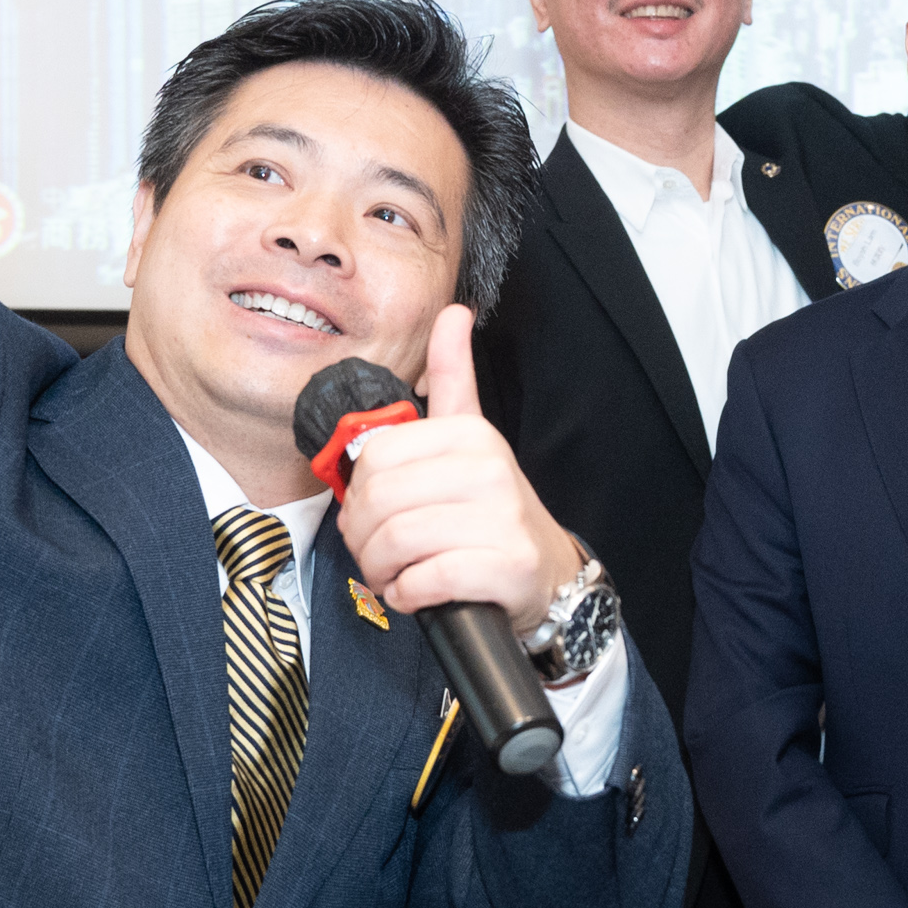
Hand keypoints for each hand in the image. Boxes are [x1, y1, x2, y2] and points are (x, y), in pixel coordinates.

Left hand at [332, 309, 583, 634]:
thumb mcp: (472, 440)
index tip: (369, 515)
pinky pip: (426, 579)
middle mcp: (489, 467)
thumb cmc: (492, 510)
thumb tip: (454, 313)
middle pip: (380, 499)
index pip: (376, 457)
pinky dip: (407, 594)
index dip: (357, 493)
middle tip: (374, 553)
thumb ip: (452, 379)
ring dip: (380, 569)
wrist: (549, 573)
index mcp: (470, 434)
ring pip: (398, 541)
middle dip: (362, 537)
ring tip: (392, 575)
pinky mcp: (508, 564)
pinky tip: (415, 592)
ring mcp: (503, 517)